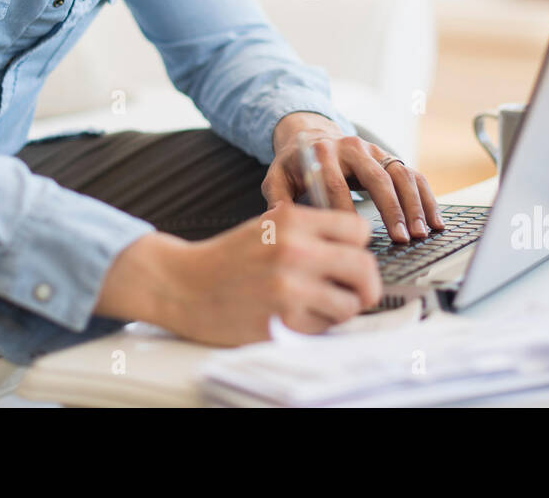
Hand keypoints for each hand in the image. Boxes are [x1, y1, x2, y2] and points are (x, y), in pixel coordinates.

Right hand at [114, 203, 382, 345]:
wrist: (182, 285)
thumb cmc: (227, 257)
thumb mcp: (267, 225)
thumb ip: (310, 231)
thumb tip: (356, 248)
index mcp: (293, 221)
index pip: (358, 230)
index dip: (359, 246)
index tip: (352, 256)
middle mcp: (295, 251)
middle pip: (364, 268)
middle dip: (366, 284)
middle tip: (359, 291)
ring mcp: (289, 288)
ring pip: (350, 304)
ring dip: (342, 309)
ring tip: (322, 306)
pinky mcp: (281, 321)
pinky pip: (324, 328)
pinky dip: (319, 326)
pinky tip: (298, 316)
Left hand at [264, 114, 443, 243]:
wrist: (310, 135)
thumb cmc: (294, 165)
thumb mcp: (276, 177)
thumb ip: (276, 199)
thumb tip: (278, 222)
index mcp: (322, 152)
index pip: (336, 183)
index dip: (346, 211)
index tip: (354, 239)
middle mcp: (352, 147)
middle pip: (377, 177)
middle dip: (391, 209)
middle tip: (401, 238)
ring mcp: (374, 150)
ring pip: (400, 175)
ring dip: (414, 205)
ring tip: (421, 233)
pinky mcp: (388, 157)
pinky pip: (413, 175)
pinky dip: (427, 198)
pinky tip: (435, 221)